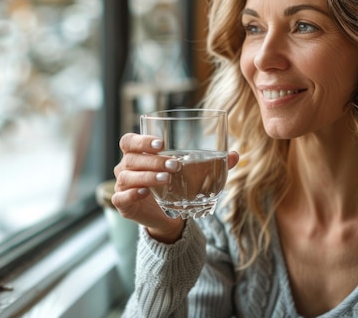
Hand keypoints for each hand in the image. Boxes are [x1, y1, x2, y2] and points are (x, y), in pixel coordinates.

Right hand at [112, 133, 238, 243]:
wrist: (165, 216)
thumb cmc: (175, 186)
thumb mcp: (192, 174)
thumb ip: (213, 163)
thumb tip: (235, 154)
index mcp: (138, 155)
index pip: (129, 141)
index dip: (141, 140)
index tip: (161, 143)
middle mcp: (126, 168)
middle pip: (131, 158)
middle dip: (153, 160)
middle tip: (174, 165)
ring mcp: (122, 186)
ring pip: (128, 176)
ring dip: (148, 176)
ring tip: (167, 179)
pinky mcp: (123, 204)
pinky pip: (121, 196)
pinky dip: (132, 193)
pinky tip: (146, 192)